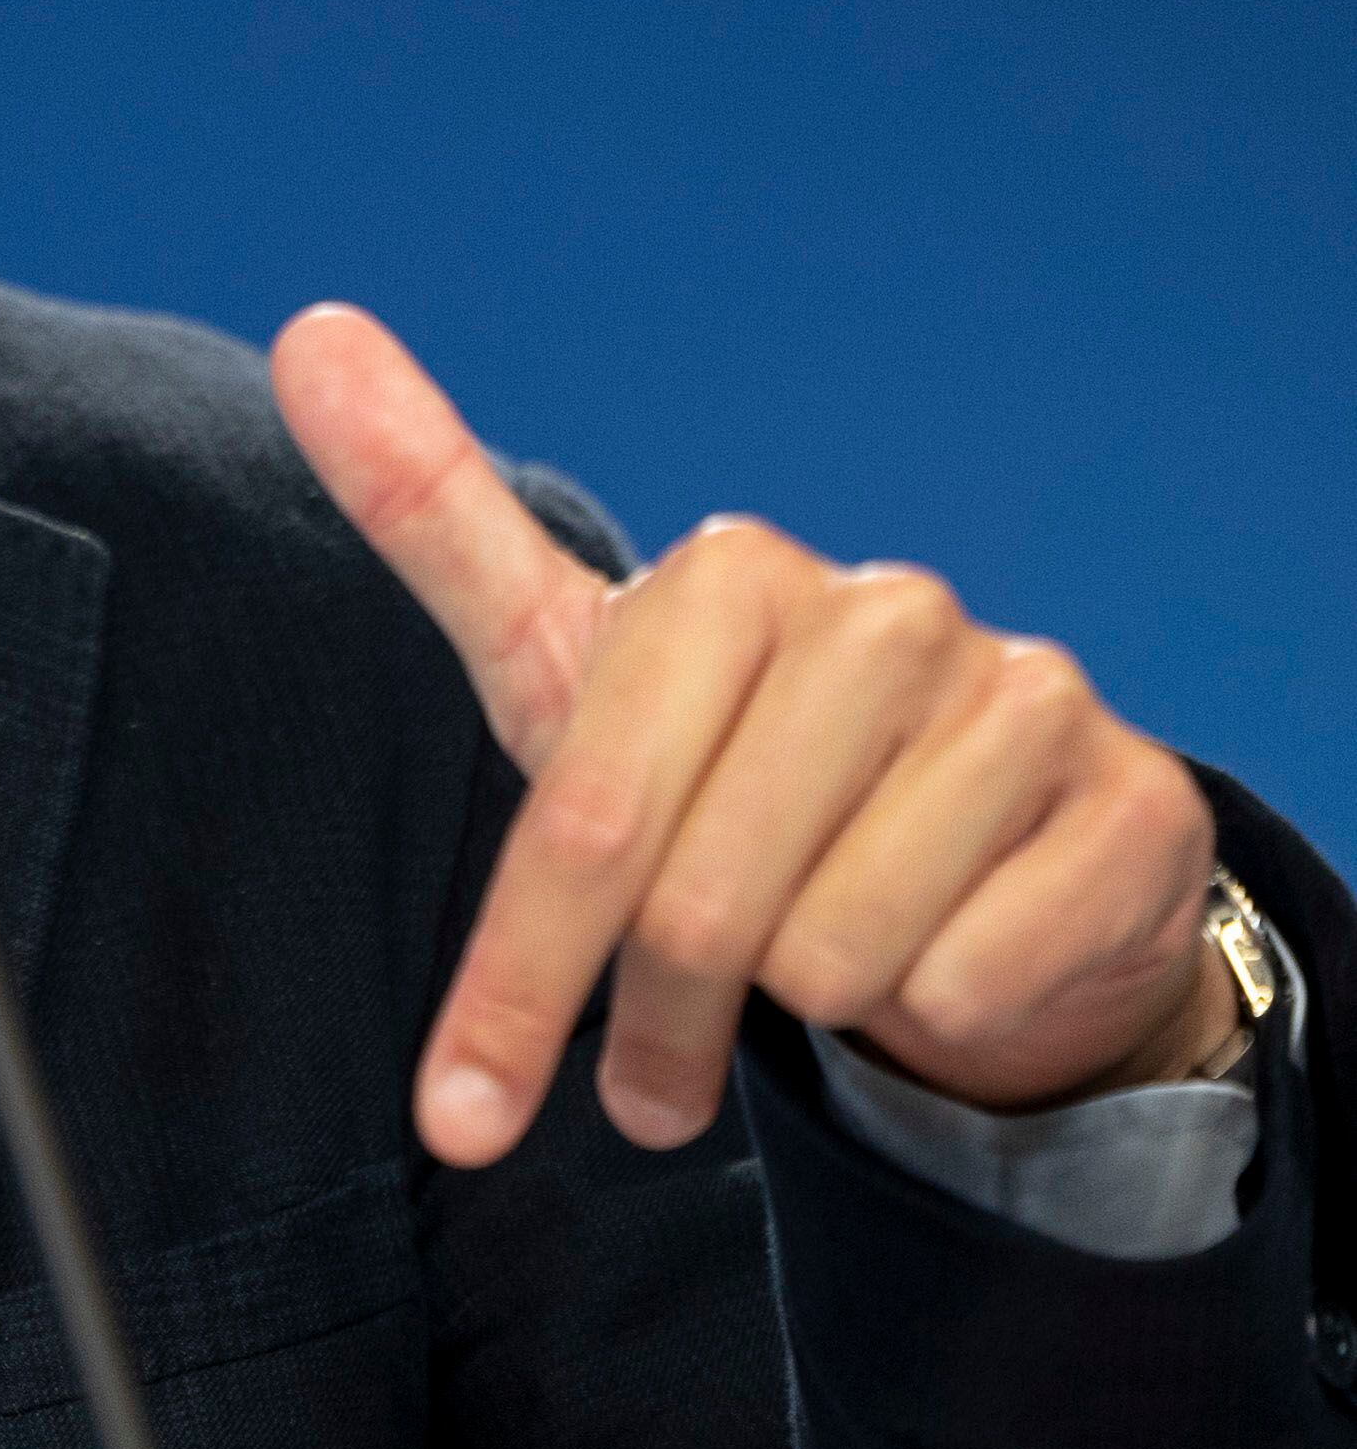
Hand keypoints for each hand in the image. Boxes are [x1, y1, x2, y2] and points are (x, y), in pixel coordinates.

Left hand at [271, 305, 1229, 1166]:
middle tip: (652, 1074)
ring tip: (825, 957)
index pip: (585, 822)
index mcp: (730, 575)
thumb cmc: (724, 767)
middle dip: (661, 1020)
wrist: (970, 855)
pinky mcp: (1138, 803)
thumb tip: (310, 330)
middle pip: (701, 909)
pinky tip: (952, 944)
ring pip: (840, 959)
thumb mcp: (566, 664)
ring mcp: (1026, 696)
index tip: (456, 1118)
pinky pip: (975, 982)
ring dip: (813, 1004)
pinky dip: (945, 1006)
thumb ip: (432, 512)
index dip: (515, 989)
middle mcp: (887, 610)